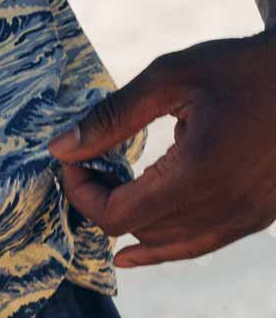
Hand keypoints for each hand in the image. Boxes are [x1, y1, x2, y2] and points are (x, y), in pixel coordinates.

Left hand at [46, 30, 275, 267]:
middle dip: (101, 201)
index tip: (73, 159)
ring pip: (165, 244)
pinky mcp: (257, 217)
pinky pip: (198, 246)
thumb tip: (60, 148)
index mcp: (198, 172)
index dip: (82, 193)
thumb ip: (112, 116)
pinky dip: (161, 247)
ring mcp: (245, 217)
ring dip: (131, 221)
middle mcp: (223, 206)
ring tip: (114, 185)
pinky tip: (131, 249)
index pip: (116, 215)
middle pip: (136, 231)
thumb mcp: (171, 77)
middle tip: (90, 163)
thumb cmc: (243, 69)